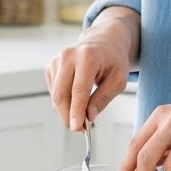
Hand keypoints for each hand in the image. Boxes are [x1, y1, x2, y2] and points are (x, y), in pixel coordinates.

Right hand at [46, 10, 134, 131]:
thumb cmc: (114, 60)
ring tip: (82, 115)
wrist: (104, 41)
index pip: (79, 89)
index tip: (77, 128)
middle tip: (81, 129)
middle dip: (68, 116)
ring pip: (55, 95)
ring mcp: (57, 60)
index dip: (76, 111)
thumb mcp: (118, 80)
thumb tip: (89, 117)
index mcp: (88, 56)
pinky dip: (63, 102)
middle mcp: (69, 56)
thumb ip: (103, 99)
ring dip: (66, 111)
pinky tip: (76, 100)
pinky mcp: (52, 66)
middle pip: (61, 94)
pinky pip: (54, 91)